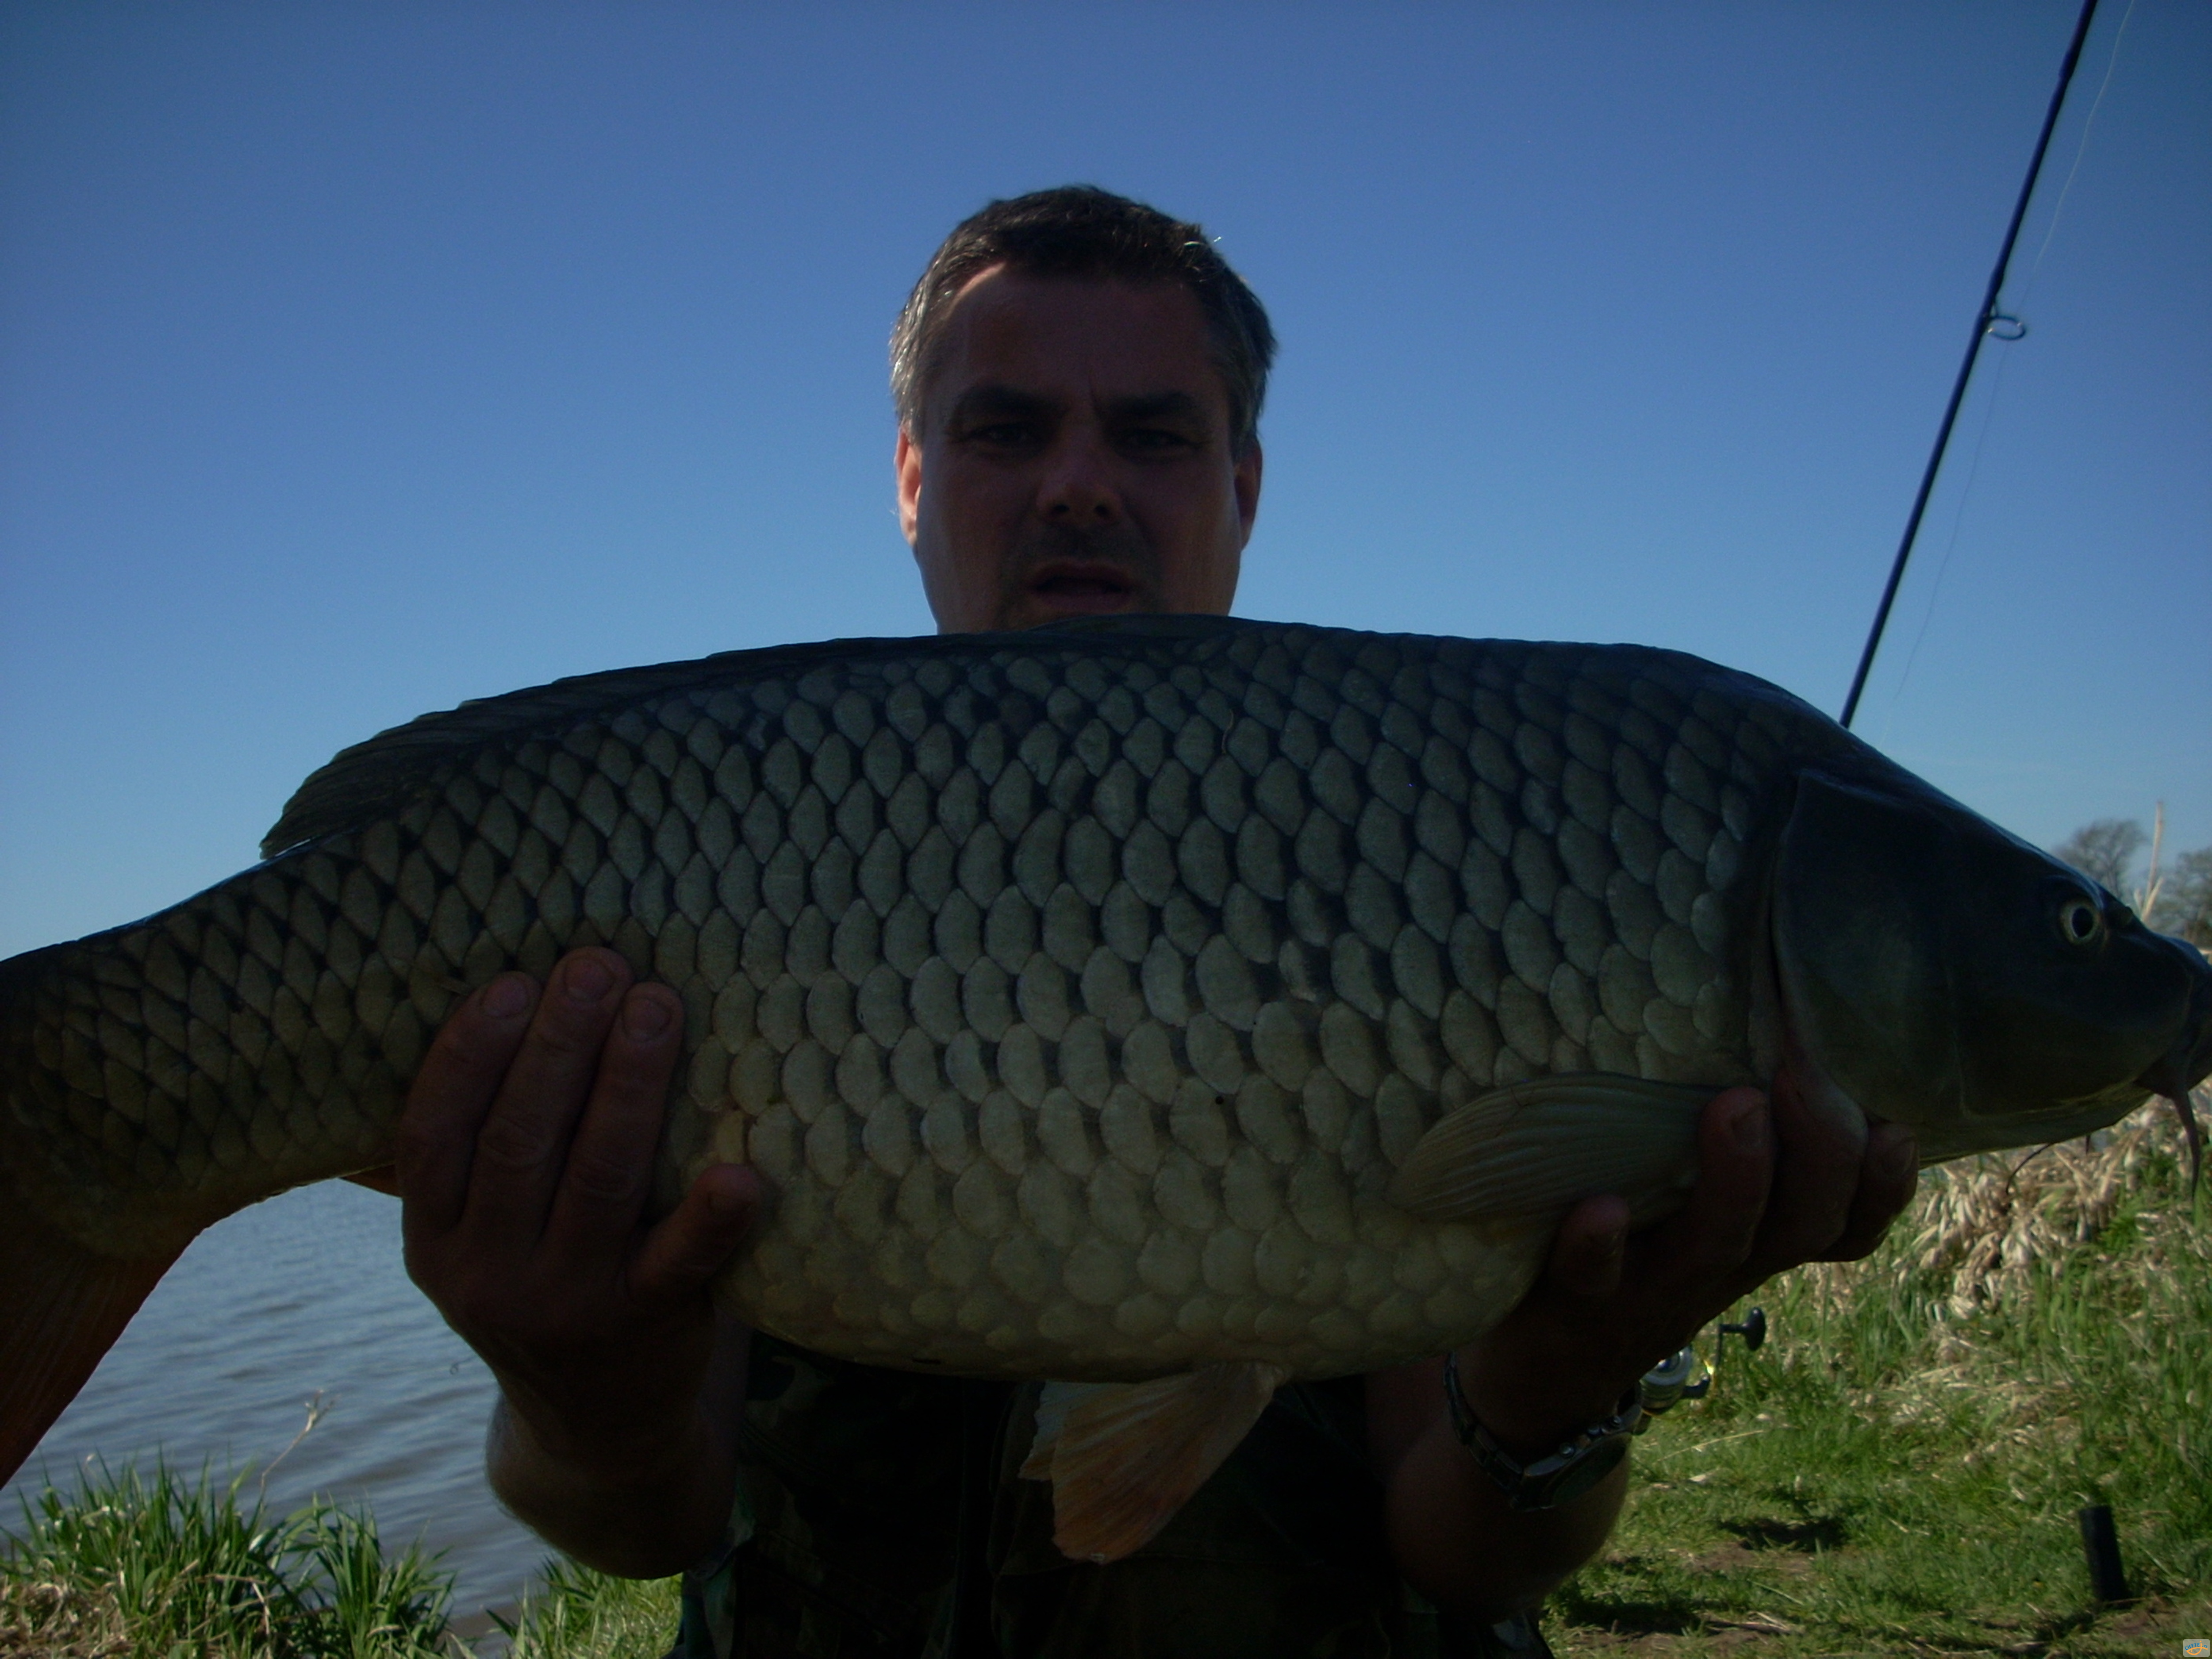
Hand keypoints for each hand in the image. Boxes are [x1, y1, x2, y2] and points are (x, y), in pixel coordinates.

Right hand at [396, 947, 759, 1478]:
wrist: (595, 1428)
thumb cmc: (539, 1282)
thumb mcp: (473, 1237)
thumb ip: (469, 1154)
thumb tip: (472, 1004)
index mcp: (433, 1238)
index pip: (434, 1133)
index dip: (468, 1054)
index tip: (513, 980)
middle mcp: (487, 1274)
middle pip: (520, 1141)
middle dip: (560, 1044)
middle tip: (598, 964)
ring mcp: (567, 1303)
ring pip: (598, 1180)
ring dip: (629, 1088)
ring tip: (658, 1008)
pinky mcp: (648, 1326)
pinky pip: (681, 1264)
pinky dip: (711, 1219)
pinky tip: (742, 1173)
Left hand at [1455, 1071, 1918, 1453]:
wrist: (1546, 1370)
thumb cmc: (1631, 1250)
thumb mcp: (1692, 1202)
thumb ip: (1735, 1142)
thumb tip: (1764, 1030)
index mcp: (1758, 1238)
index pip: (1847, 1220)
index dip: (1884, 1185)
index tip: (1897, 1127)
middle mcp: (1719, 1266)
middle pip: (1800, 1223)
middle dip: (1820, 1154)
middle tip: (1807, 1079)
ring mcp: (1650, 1287)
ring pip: (1715, 1245)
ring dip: (1734, 1179)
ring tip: (1735, 1106)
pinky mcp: (1575, 1301)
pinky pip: (1592, 1279)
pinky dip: (1597, 1245)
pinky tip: (1599, 1208)